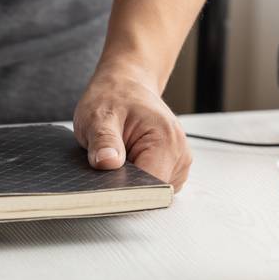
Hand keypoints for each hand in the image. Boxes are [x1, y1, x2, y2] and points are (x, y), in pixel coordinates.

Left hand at [73, 68, 191, 191]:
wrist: (126, 86)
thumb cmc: (114, 97)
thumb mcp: (98, 116)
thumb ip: (103, 141)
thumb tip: (107, 163)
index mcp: (166, 139)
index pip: (149, 187)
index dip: (125, 193)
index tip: (104, 191)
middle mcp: (180, 154)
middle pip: (152, 193)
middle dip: (126, 188)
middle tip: (106, 167)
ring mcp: (178, 163)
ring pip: (152, 193)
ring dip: (131, 184)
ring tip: (118, 159)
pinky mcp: (172, 169)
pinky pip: (152, 187)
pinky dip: (136, 181)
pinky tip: (126, 163)